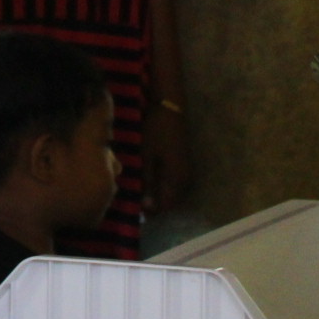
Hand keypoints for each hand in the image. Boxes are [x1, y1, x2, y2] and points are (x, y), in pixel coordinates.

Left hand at [144, 98, 190, 213]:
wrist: (170, 108)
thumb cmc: (156, 131)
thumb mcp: (147, 157)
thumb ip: (147, 182)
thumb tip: (147, 208)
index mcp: (177, 180)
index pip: (165, 207)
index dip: (149, 210)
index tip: (133, 205)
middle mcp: (185, 180)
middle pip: (169, 202)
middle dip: (152, 203)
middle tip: (133, 195)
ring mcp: (185, 172)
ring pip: (170, 193)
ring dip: (156, 194)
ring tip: (138, 186)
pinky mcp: (181, 164)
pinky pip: (171, 183)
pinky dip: (160, 184)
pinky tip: (147, 177)